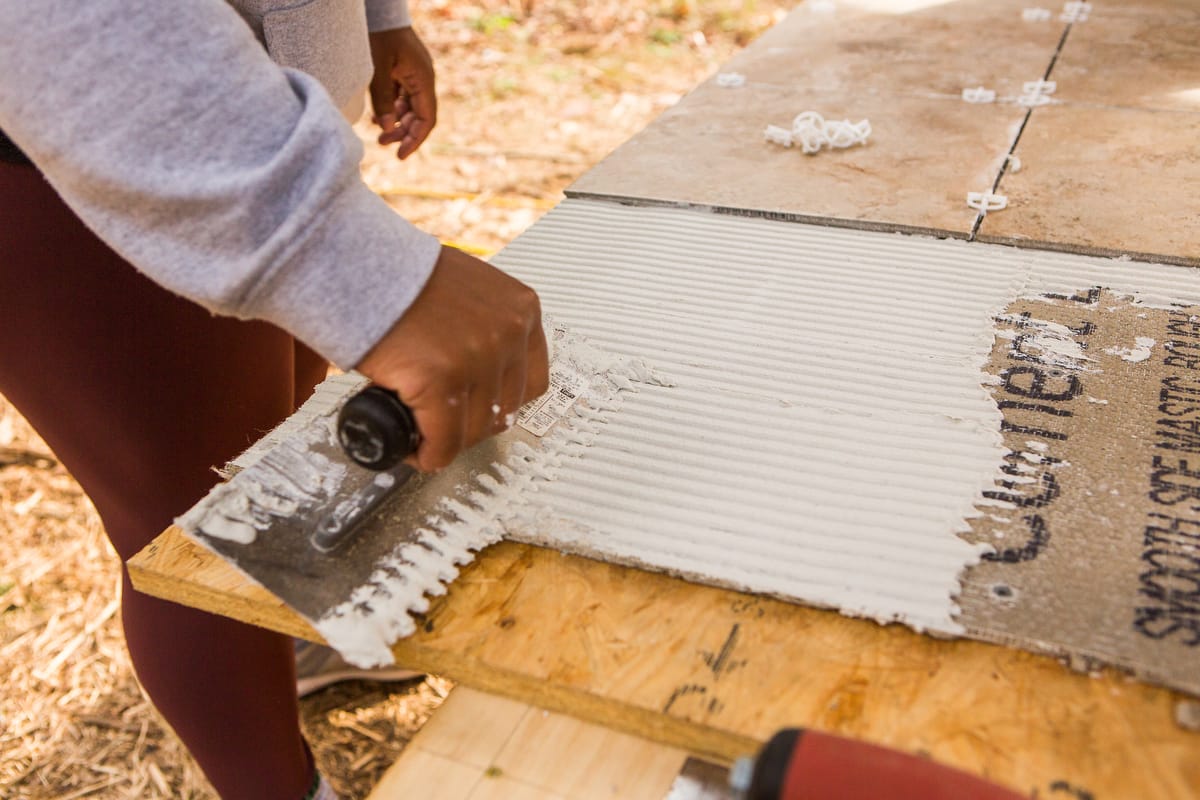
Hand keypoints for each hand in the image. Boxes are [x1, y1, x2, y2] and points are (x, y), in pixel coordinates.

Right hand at [356, 246, 549, 471]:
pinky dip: (427, 453)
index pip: (532, 380)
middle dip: (471, 423)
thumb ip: (482, 327)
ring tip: (423, 429)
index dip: (499, 402)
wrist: (353, 261)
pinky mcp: (441, 381)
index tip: (477, 408)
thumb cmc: (397, 275)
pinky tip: (413, 446)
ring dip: (446, 439)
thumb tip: (480, 376)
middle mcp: (508, 332)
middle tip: (443, 422)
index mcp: (520, 309)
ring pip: (473, 431)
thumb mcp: (466, 290)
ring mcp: (477, 357)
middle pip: (504, 410)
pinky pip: (443, 441)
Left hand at [368, 26, 436, 159]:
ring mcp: (414, 75)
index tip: (400, 155)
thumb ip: (382, 99)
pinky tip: (377, 116)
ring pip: (410, 109)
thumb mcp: (377, 68)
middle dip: (403, 134)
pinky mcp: (404, 71)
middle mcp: (423, 80)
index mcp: (423, 80)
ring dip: (397, 123)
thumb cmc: (379, 34)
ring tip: (378, 135)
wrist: (380, 10)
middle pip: (419, 117)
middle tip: (382, 145)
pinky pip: (403, 97)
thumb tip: (386, 128)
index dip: (415, 140)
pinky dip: (392, 109)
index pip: (426, 120)